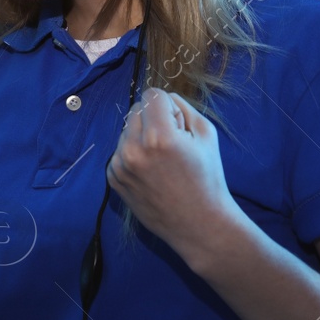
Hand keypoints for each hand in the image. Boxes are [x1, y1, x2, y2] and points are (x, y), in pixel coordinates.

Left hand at [106, 88, 247, 267]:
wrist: (198, 224)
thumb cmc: (207, 178)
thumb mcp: (206, 134)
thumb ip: (182, 107)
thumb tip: (162, 98)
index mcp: (159, 137)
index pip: (151, 95)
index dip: (168, 106)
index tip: (178, 123)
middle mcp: (133, 149)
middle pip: (136, 110)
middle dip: (153, 119)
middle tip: (172, 143)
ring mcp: (119, 166)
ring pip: (126, 130)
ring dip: (141, 137)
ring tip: (162, 161)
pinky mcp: (113, 178)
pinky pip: (119, 151)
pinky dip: (133, 155)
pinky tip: (151, 172)